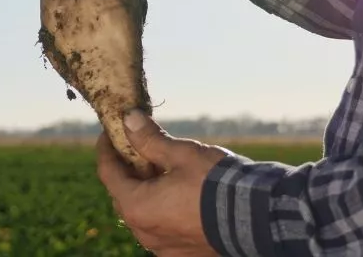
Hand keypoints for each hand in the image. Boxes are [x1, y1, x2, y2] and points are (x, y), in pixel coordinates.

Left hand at [97, 109, 228, 255]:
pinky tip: (176, 195)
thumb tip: (129, 119)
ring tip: (160, 170)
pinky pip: (159, 229)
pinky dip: (160, 210)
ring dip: (144, 192)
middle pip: (122, 195)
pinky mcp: (179, 253)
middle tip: (137, 148)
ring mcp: (161, 247)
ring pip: (141, 214)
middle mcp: (143, 231)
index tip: (110, 132)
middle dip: (126, 170)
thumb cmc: (216, 182)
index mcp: (137, 206)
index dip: (107, 148)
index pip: (108, 172)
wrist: (256, 218)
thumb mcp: (181, 154)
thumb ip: (149, 139)